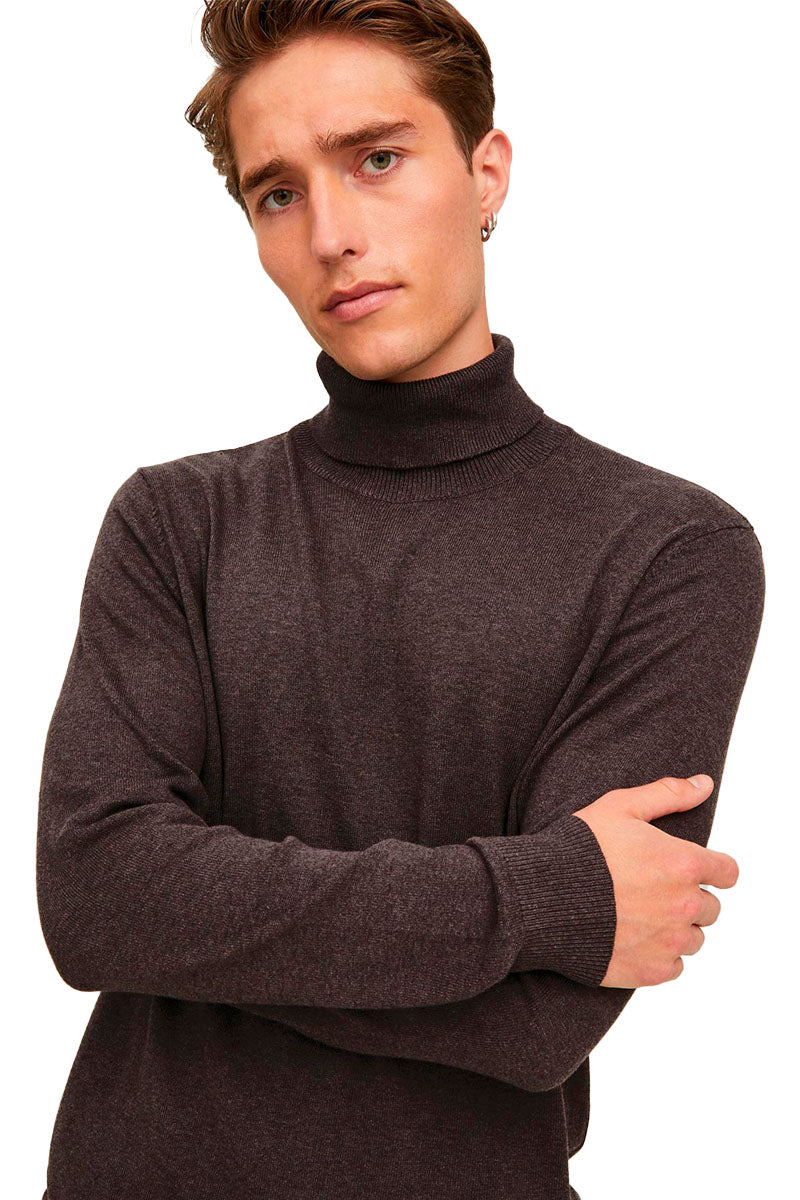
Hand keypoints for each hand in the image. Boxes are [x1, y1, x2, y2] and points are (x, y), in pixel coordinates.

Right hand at [573, 775, 738, 987]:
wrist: (540, 898)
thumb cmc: (578, 849)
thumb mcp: (620, 807)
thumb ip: (668, 794)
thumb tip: (704, 783)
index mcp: (684, 864)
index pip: (728, 872)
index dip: (712, 869)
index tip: (689, 869)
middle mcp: (685, 906)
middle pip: (710, 909)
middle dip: (687, 898)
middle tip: (650, 889)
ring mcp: (669, 942)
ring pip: (693, 939)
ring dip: (675, 928)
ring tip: (638, 915)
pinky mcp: (651, 971)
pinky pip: (673, 967)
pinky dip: (658, 955)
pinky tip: (631, 937)